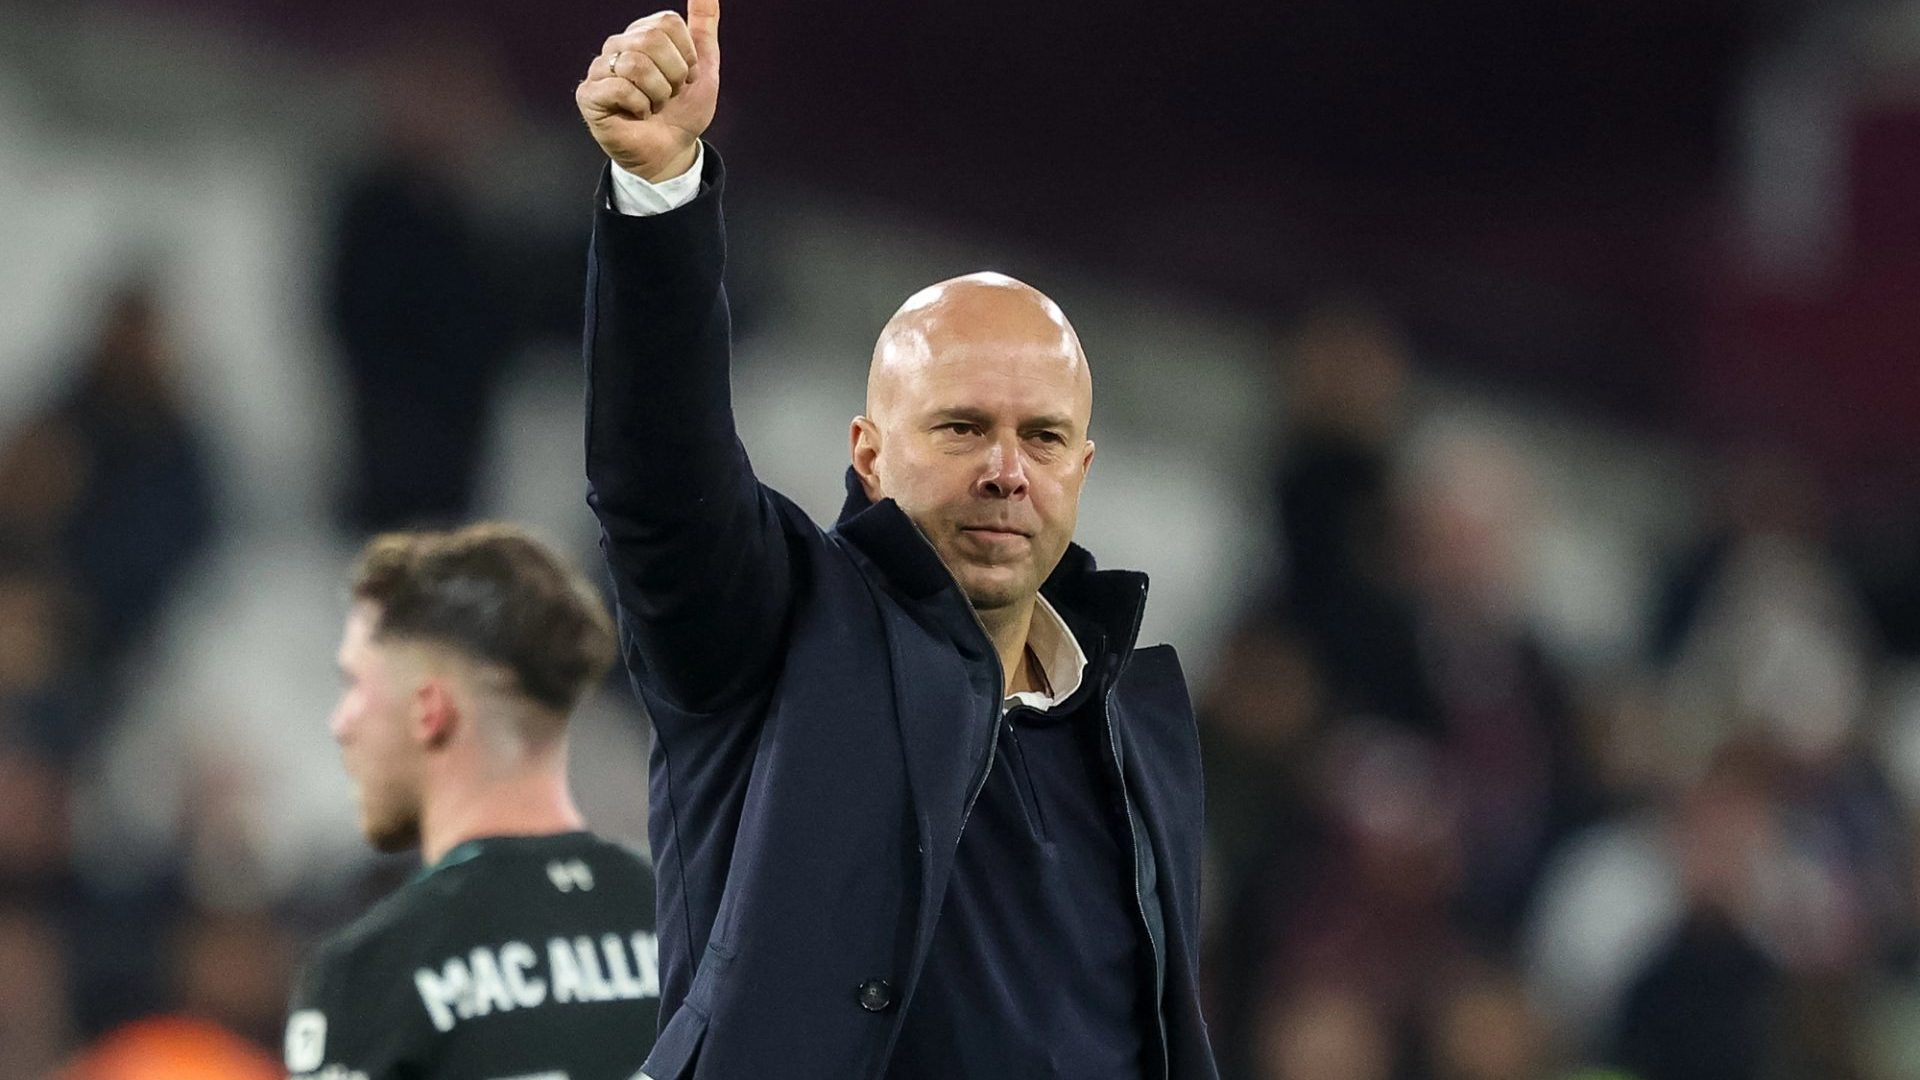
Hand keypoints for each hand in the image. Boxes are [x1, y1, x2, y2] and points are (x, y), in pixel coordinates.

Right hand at [575, 0, 719, 182]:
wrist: (672, 151)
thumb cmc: (683, 112)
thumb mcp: (704, 66)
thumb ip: (703, 25)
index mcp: (643, 34)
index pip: (668, 23)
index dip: (685, 56)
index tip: (683, 78)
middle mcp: (618, 45)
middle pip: (652, 39)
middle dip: (673, 76)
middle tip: (668, 95)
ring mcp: (600, 68)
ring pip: (636, 64)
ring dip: (657, 94)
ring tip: (654, 106)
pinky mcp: (589, 95)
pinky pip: (618, 88)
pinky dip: (639, 106)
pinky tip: (638, 115)